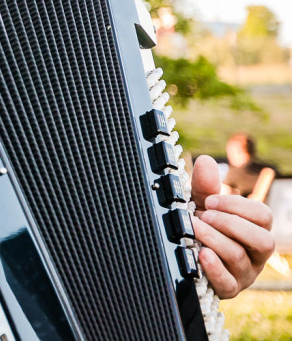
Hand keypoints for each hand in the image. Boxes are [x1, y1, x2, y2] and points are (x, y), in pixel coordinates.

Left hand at [190, 155, 273, 297]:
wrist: (188, 255)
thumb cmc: (202, 227)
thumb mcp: (201, 206)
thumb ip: (204, 185)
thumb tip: (205, 161)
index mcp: (255, 229)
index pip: (262, 216)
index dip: (237, 206)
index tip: (210, 200)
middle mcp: (255, 253)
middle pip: (263, 240)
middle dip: (231, 224)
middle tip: (203, 215)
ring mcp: (245, 273)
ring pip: (240, 257)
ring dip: (215, 240)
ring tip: (194, 228)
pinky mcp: (229, 289)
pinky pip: (228, 283)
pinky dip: (214, 268)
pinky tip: (200, 254)